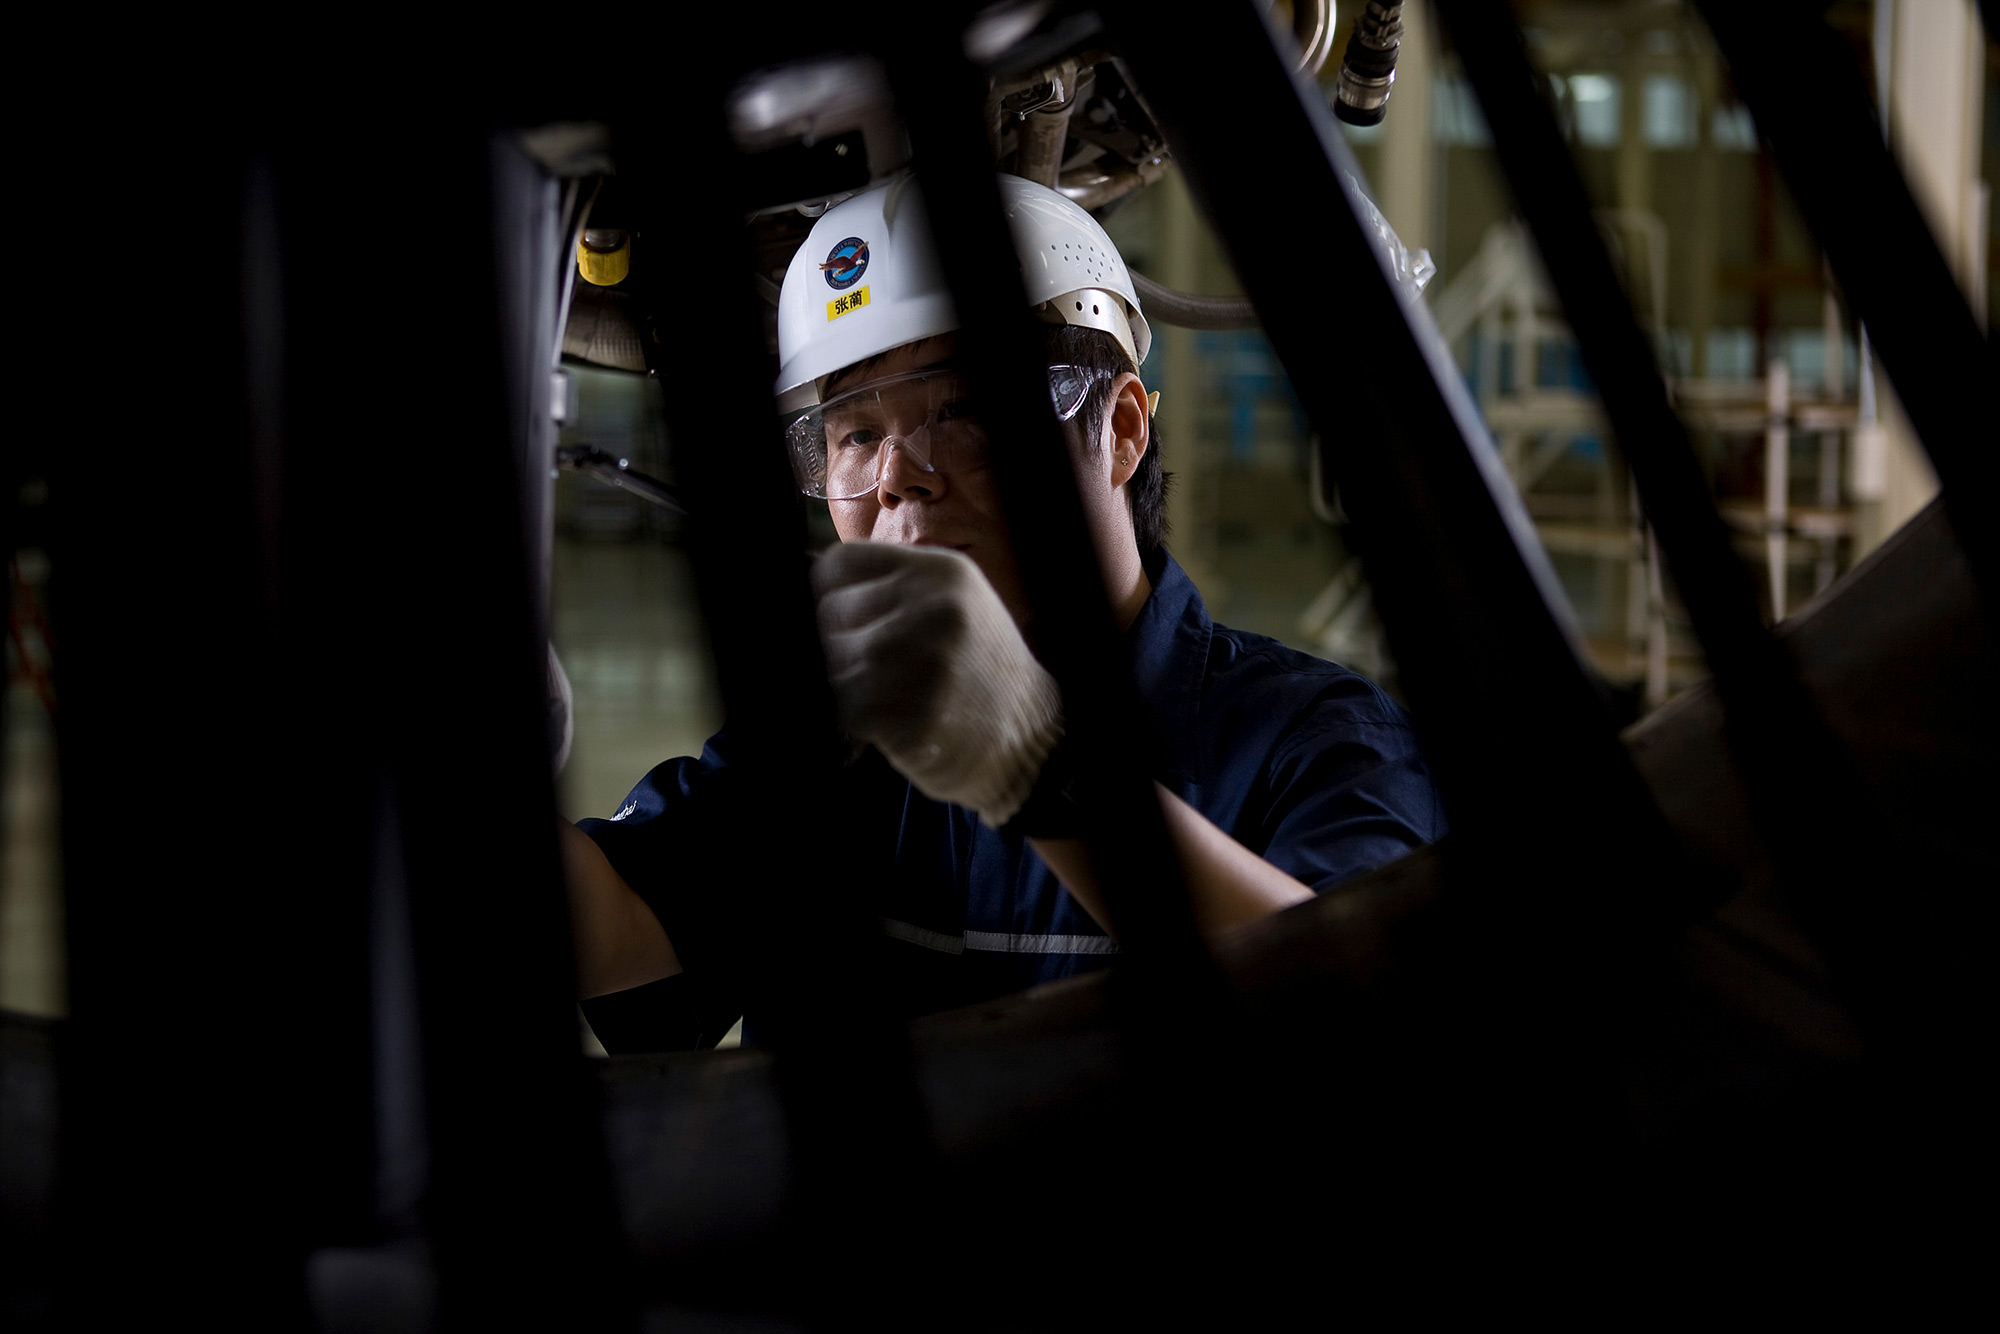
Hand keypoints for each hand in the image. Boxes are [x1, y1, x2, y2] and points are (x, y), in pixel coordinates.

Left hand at [812, 542, 1062, 826]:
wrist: (1029, 740)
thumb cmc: (980, 671)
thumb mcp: (956, 604)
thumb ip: (896, 587)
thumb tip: (817, 590)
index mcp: (942, 572)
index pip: (840, 562)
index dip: (829, 592)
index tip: (843, 619)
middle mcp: (931, 607)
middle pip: (830, 610)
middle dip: (838, 640)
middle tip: (872, 667)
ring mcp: (917, 659)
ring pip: (831, 658)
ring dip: (846, 680)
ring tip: (886, 694)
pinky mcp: (903, 711)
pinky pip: (843, 702)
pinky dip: (854, 714)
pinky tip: (889, 719)